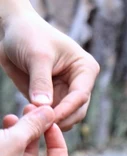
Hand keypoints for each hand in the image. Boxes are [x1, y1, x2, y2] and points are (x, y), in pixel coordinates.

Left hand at [0, 10, 98, 130]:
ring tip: (31, 119)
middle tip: (40, 125)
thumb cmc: (29, 35)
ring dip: (51, 122)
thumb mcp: (36, 56)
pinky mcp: (53, 99)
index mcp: (85, 69)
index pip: (81, 95)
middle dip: (61, 119)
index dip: (66, 109)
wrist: (12, 30)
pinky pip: (51, 116)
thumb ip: (41, 82)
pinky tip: (28, 118)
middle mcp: (80, 83)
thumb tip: (43, 106)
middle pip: (77, 111)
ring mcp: (67, 92)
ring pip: (66, 117)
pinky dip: (41, 120)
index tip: (49, 119)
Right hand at [0, 106, 68, 155]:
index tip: (50, 124)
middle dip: (35, 132)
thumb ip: (33, 126)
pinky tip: (1, 125)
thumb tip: (51, 112)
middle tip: (30, 110)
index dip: (58, 143)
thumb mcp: (11, 140)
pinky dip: (4, 141)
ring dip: (18, 134)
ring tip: (12, 115)